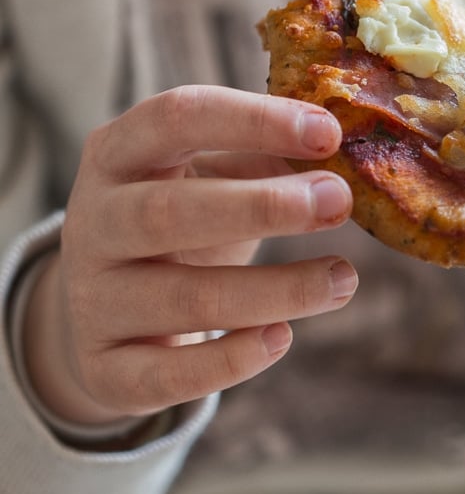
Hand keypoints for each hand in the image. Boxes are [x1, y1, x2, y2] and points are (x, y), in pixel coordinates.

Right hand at [23, 86, 356, 426]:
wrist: (105, 309)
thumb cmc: (180, 223)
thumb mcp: (208, 178)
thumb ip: (265, 160)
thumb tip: (342, 155)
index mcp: (116, 154)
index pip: (175, 118)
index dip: (254, 121)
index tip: (328, 133)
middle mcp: (91, 223)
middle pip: (167, 213)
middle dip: (262, 207)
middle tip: (338, 201)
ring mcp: (93, 300)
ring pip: (186, 298)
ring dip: (277, 289)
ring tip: (343, 278)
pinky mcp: (105, 370)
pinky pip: (169, 375)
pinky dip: (232, 360)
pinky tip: (282, 337)